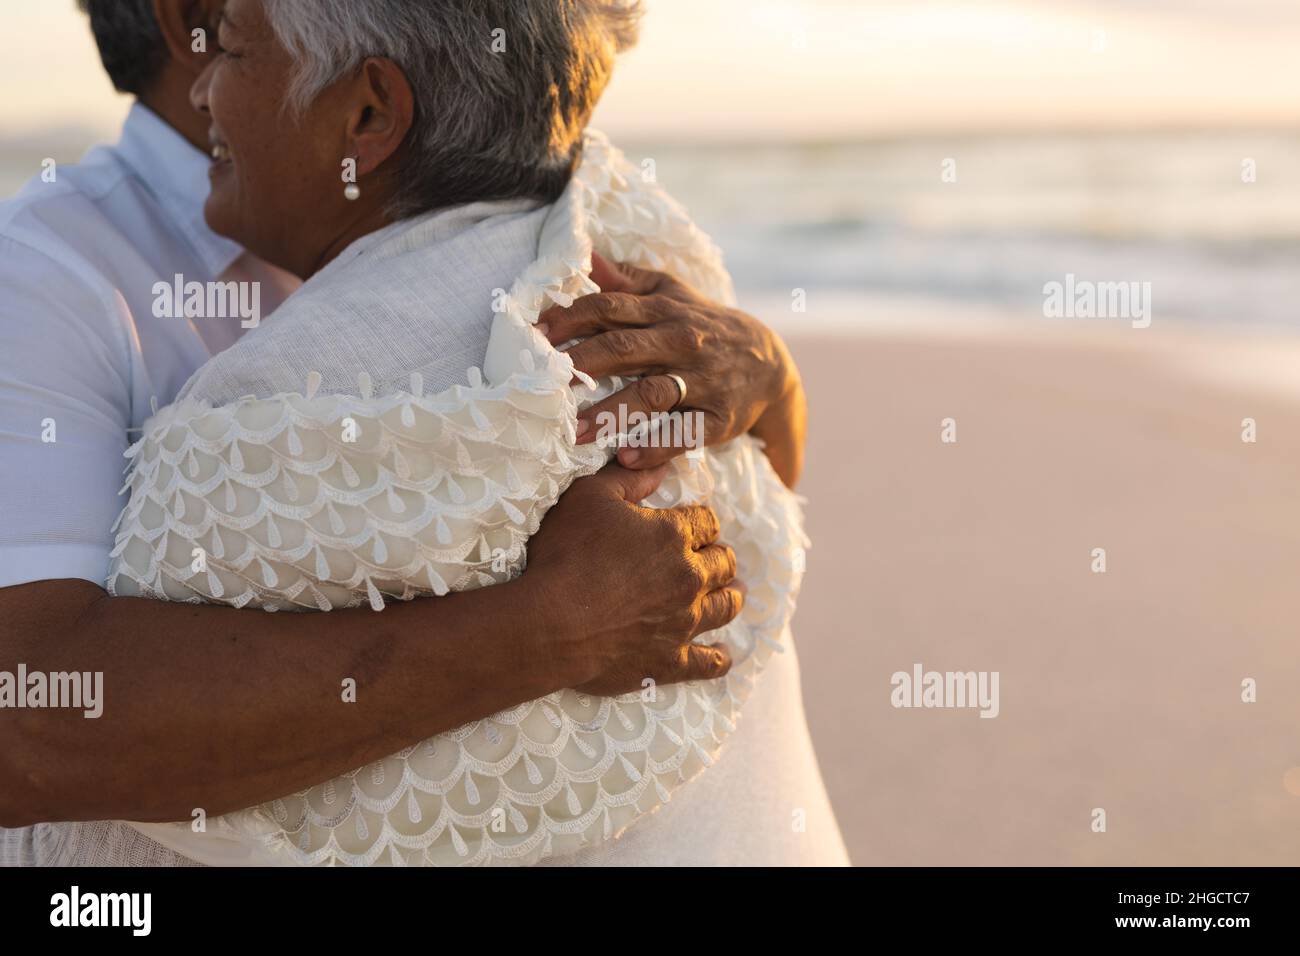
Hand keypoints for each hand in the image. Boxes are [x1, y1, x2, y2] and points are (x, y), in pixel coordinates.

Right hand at [522, 462, 741, 695]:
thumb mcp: (589, 496)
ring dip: (730, 597)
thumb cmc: (565, 555)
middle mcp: (688, 578)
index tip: (695, 526)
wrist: (549, 624)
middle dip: (719, 557)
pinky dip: (719, 659)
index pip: (707, 522)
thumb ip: (629, 478)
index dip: (701, 522)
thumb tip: (662, 468)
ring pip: (725, 607)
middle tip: (715, 559)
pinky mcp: (670, 661)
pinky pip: (708, 663)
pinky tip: (724, 656)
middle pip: (723, 563)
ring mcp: (684, 623)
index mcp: (673, 535)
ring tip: (733, 594)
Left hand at [539, 254, 800, 471]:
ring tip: (574, 433)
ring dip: (611, 413)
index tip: (533, 335)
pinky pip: (686, 434)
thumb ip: (625, 280)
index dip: (570, 319)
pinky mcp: (718, 419)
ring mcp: (701, 382)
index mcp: (663, 311)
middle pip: (624, 350)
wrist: (769, 364)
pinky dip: (657, 446)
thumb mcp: (670, 294)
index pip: (609, 308)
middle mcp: (681, 343)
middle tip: (540, 384)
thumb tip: (583, 254)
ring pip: (652, 394)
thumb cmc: (703, 326)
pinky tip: (626, 456)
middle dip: (581, 364)